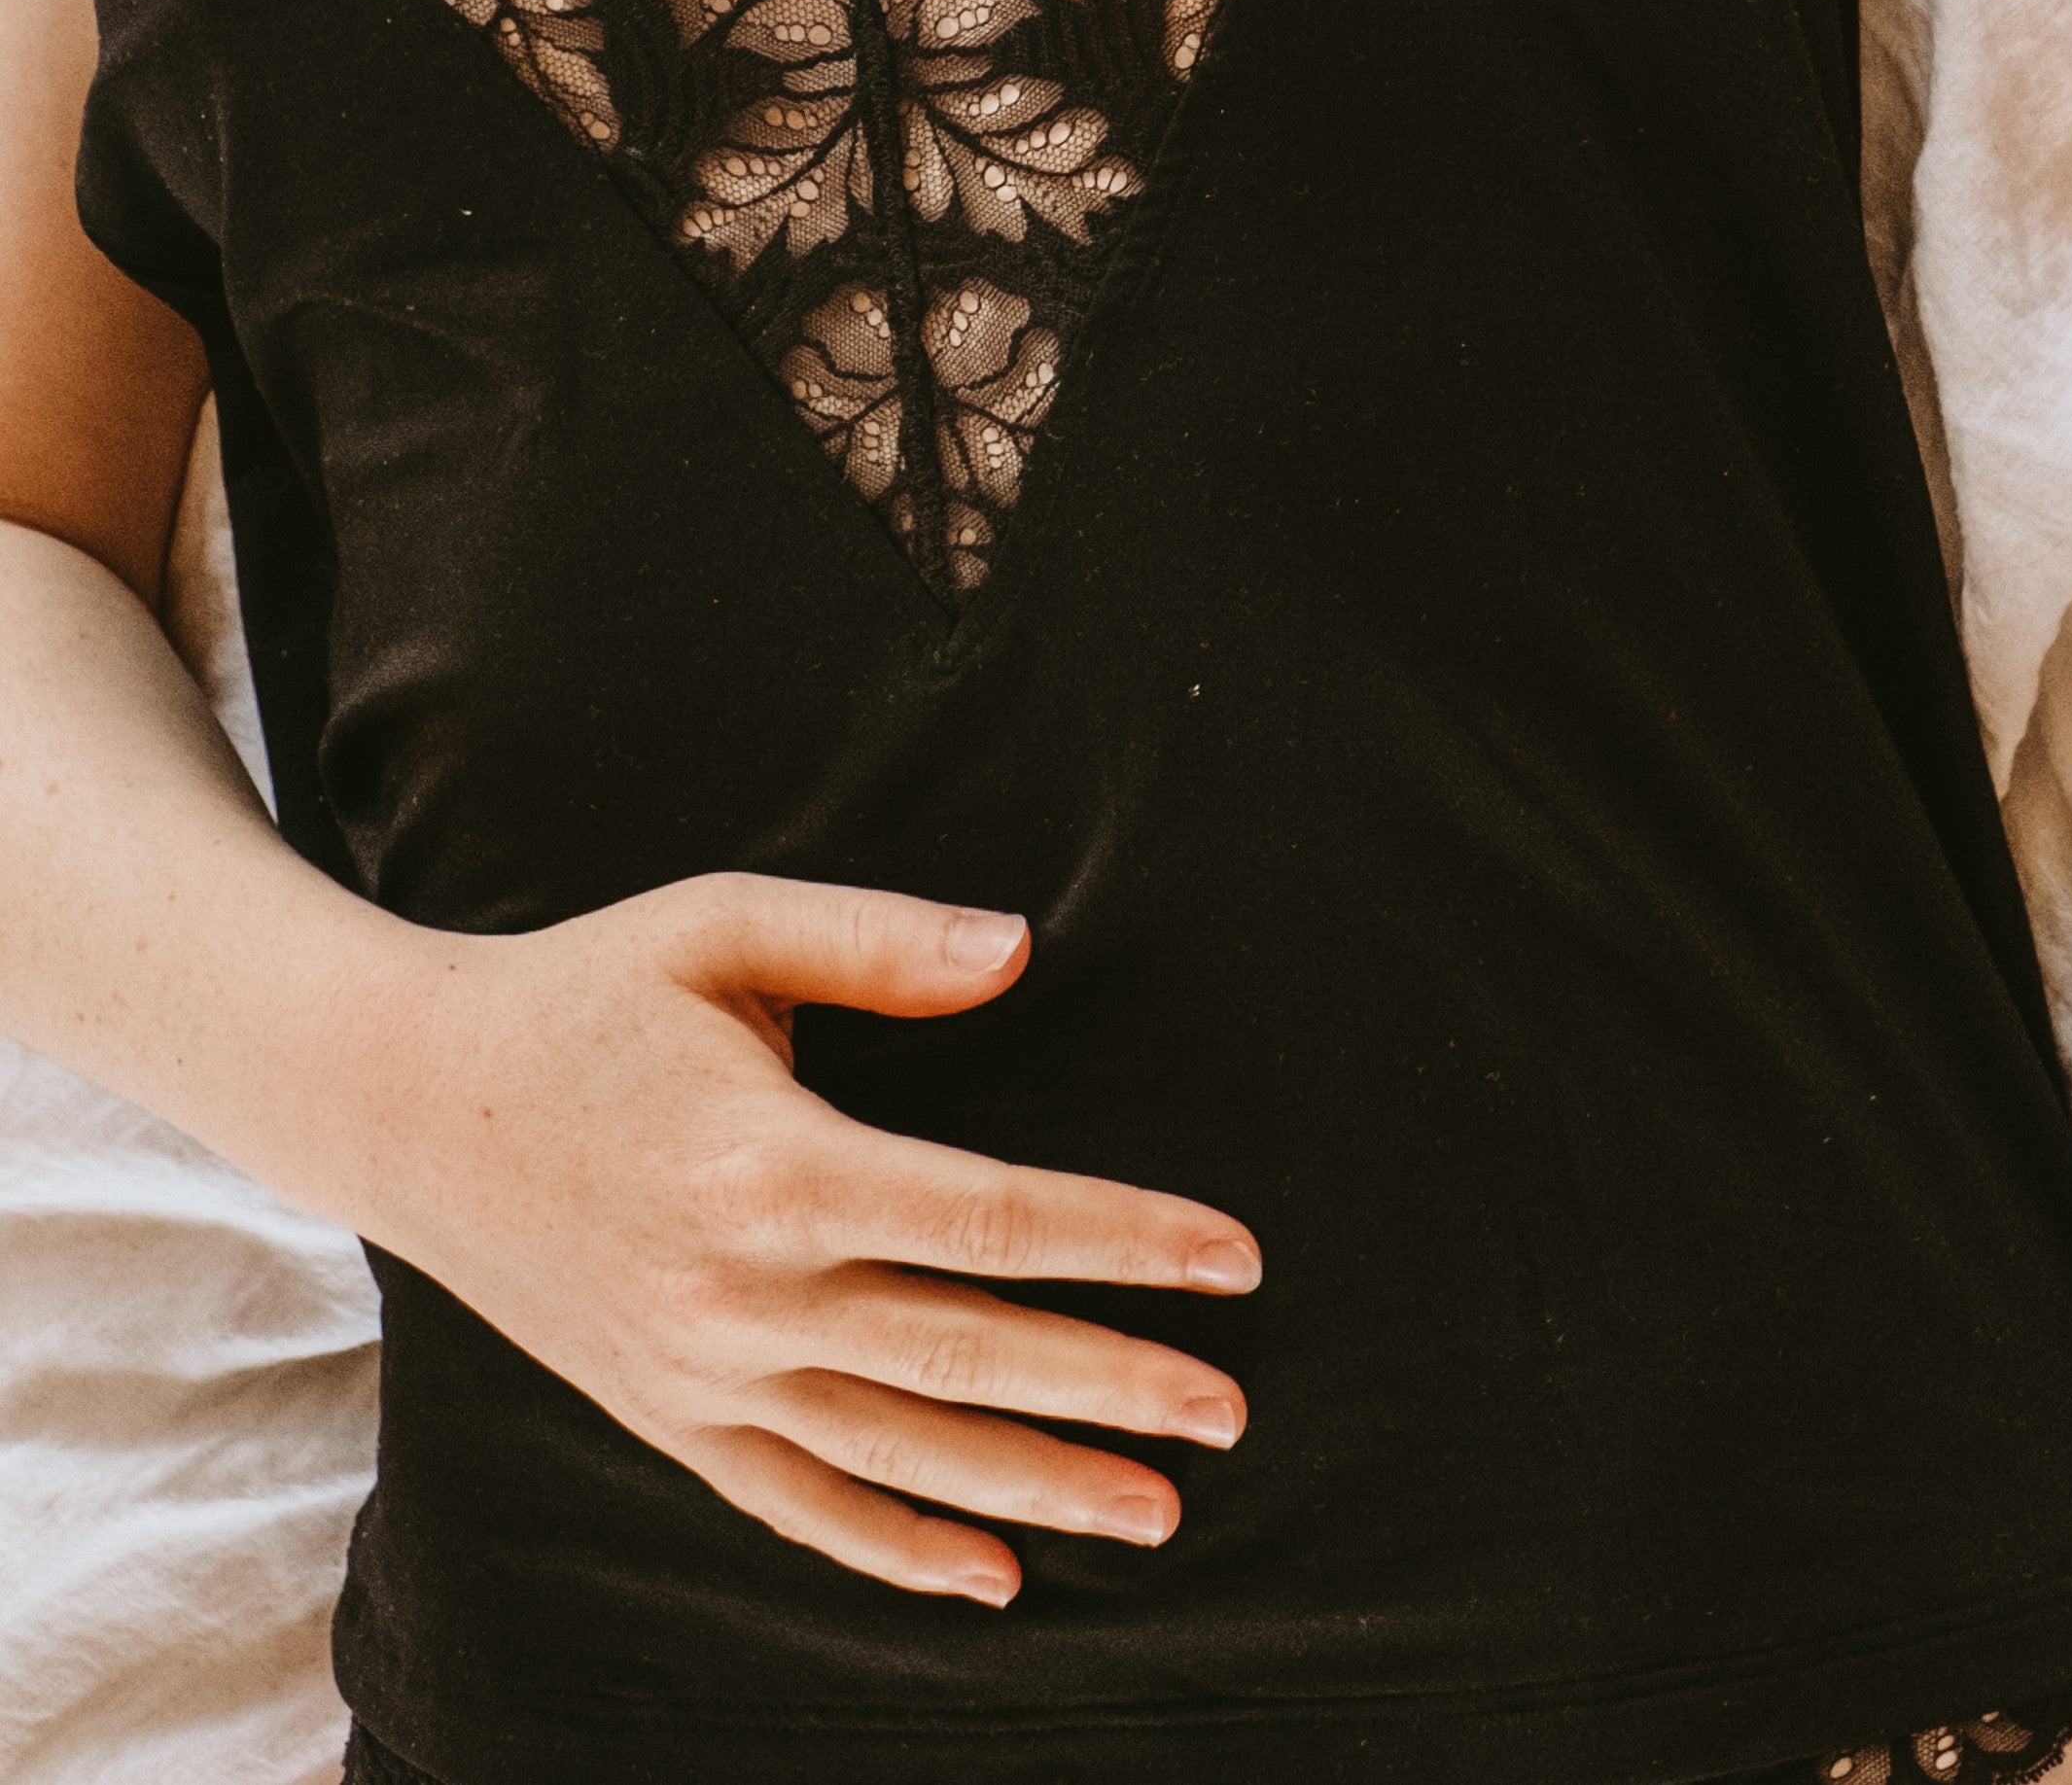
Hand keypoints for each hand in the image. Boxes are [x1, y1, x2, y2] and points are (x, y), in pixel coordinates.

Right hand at [357, 874, 1256, 1605]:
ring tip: (1160, 1514)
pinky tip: (992, 1579)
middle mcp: (742, 1291)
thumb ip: (880, 940)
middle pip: (968, 1357)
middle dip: (1115, 1390)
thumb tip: (1023, 948)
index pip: (995, 1219)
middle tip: (1233, 1415)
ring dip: (1037, 1491)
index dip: (1125, 1243)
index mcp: (775, 1163)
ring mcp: (699, 1373)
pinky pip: (797, 1506)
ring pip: (900, 1453)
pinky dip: (896, 1552)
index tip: (1233, 1261)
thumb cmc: (585, 992)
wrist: (407, 1097)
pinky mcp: (663, 1416)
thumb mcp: (725, 925)